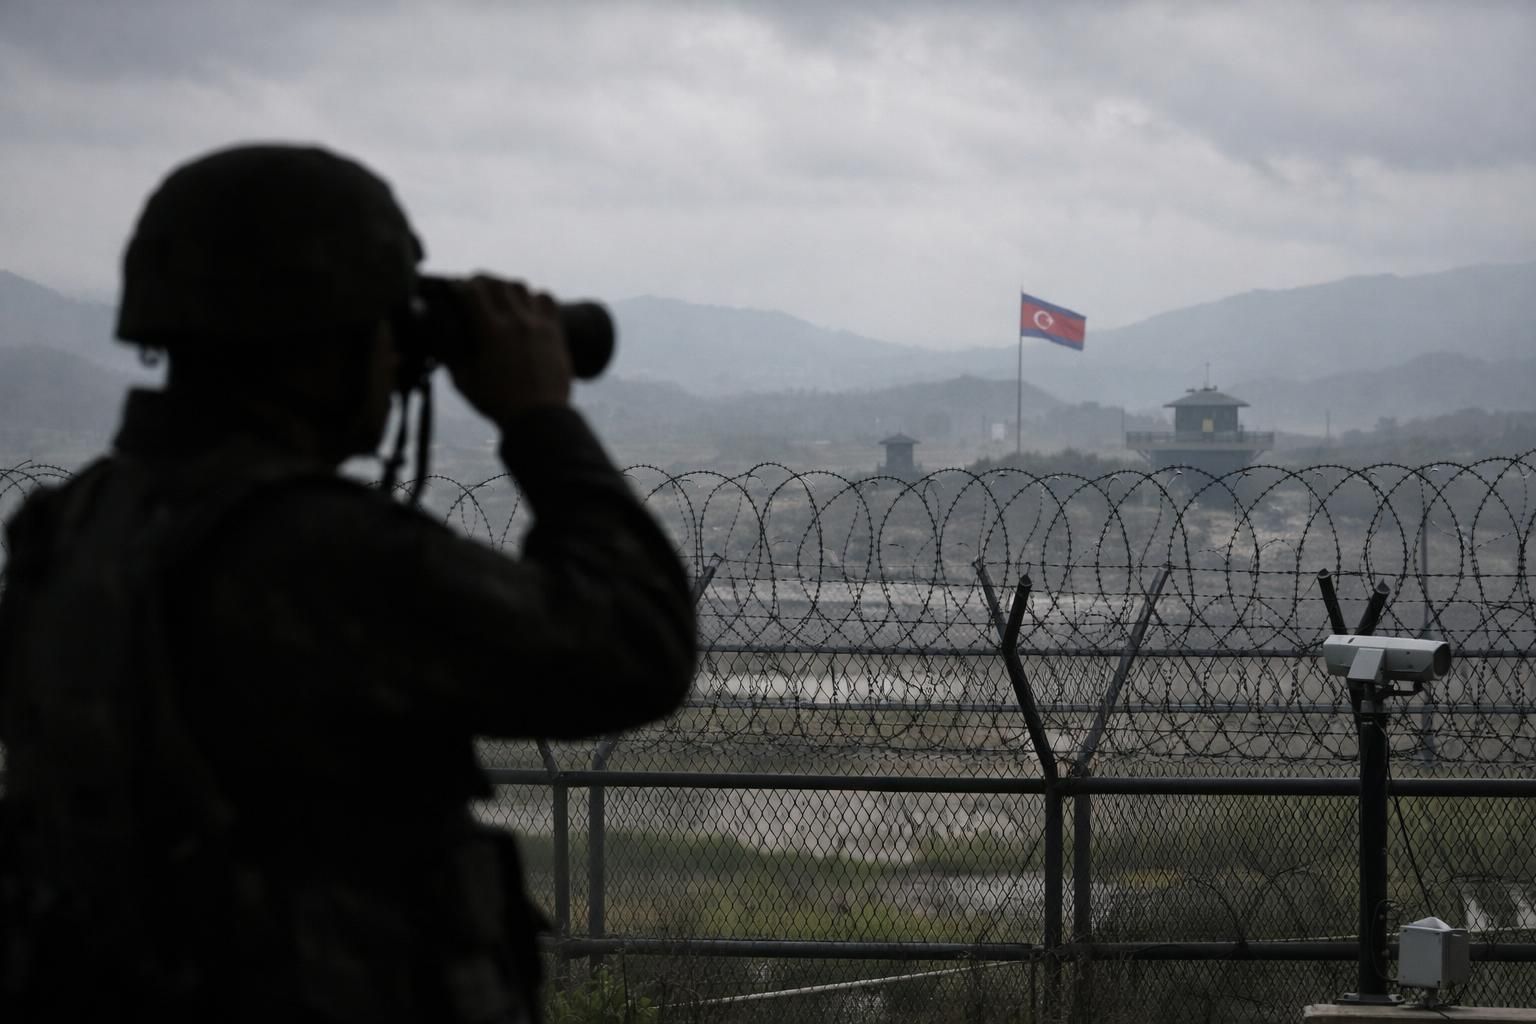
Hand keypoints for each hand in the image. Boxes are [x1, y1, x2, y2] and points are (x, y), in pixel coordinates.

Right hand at [445, 274, 571, 423]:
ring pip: (522, 287)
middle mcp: (517, 323)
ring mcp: (539, 325)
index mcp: (492, 333)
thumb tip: (437, 337)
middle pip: (498, 283)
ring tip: (500, 296)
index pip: (473, 291)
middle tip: (475, 288)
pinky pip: (547, 300)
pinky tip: (527, 306)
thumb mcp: (464, 382)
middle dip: (482, 281)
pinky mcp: (556, 332)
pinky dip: (535, 297)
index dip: (461, 285)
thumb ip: (450, 356)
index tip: (456, 289)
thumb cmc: (498, 403)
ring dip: (507, 287)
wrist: (539, 417)